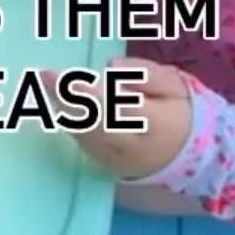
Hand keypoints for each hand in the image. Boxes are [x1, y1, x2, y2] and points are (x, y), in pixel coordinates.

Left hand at [42, 59, 192, 178]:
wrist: (192, 155)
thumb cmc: (181, 109)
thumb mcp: (175, 84)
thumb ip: (146, 74)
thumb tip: (111, 67)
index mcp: (157, 125)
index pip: (117, 108)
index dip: (89, 95)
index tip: (65, 78)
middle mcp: (134, 149)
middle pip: (94, 124)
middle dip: (66, 100)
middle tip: (42, 77)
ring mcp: (119, 162)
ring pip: (85, 135)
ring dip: (63, 110)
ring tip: (45, 84)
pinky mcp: (108, 167)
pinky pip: (84, 143)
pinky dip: (71, 122)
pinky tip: (59, 102)